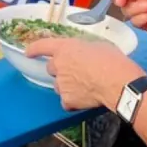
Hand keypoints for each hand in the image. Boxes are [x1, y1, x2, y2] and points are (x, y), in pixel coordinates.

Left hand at [26, 38, 145, 110]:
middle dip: (60, 70)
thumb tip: (82, 54)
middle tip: (76, 72)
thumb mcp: (97, 45)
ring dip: (67, 85)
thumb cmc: (112, 60)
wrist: (118, 82)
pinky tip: (85, 99)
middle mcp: (59, 65)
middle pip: (51, 68)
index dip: (34, 49)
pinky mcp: (67, 100)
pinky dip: (72, 101)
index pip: (42, 46)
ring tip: (85, 86)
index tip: (28, 52)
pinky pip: (66, 101)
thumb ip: (82, 49)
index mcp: (65, 48)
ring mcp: (61, 84)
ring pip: (58, 85)